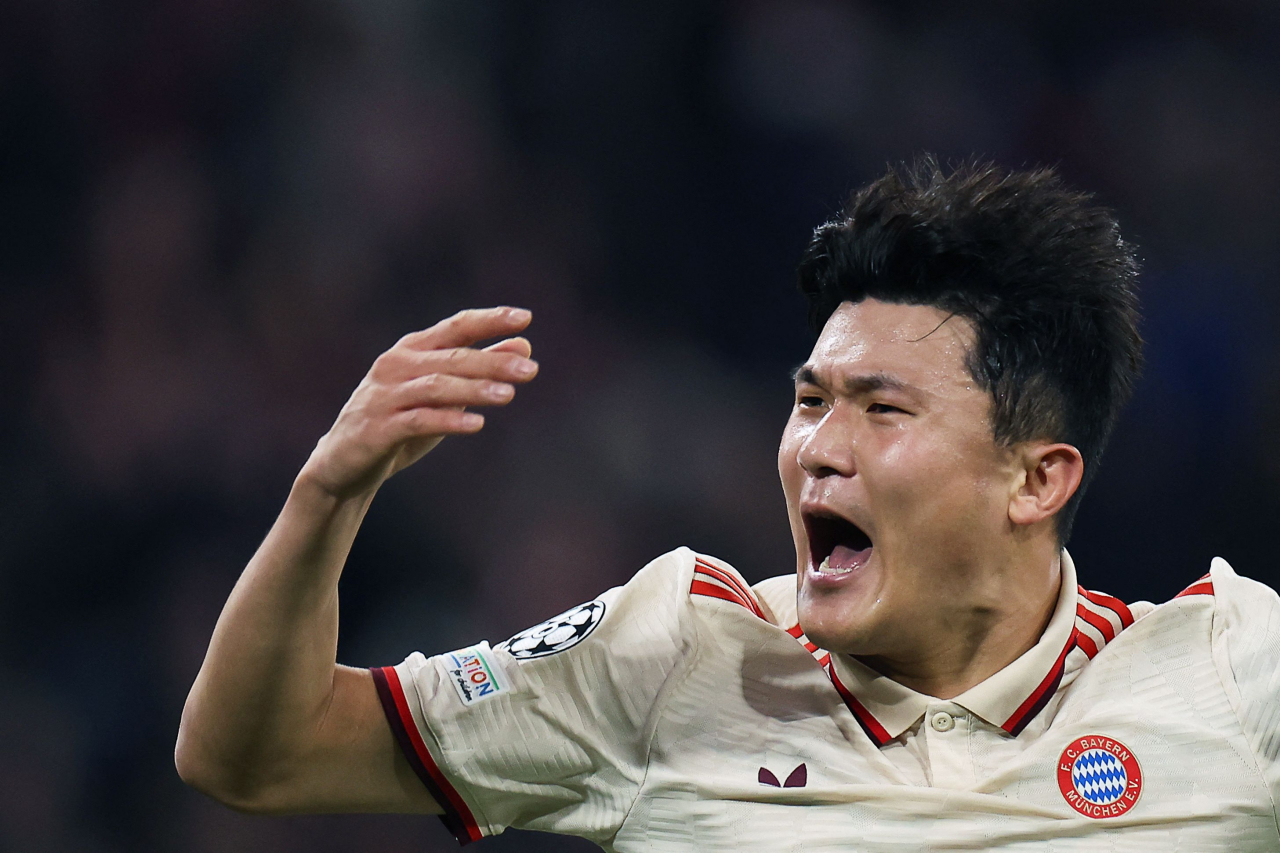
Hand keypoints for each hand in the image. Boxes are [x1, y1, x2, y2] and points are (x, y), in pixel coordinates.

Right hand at [298, 307, 537, 499]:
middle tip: (531, 370)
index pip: (456, 327)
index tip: (525, 317)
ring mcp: (384, 396)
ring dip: (474, 389)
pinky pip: (418, 421)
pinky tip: (477, 424)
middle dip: (493, 361)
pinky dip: (448, 420)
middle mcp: (396, 366)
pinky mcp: (377, 428)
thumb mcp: (441, 394)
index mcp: (412, 350)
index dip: (489, 320)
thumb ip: (478, 369)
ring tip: (510, 395)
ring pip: (436, 386)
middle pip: (452, 357)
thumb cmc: (399, 423)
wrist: (343, 464)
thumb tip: (523, 345)